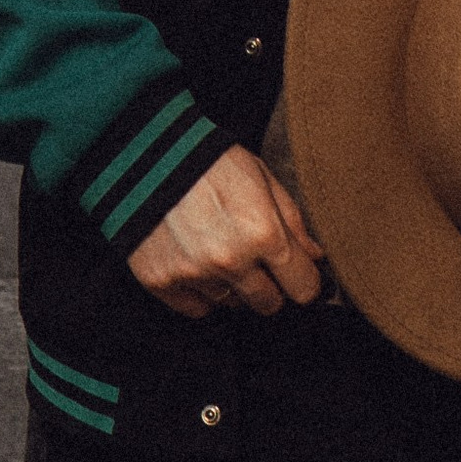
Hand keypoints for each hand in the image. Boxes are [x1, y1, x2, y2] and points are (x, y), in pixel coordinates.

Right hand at [126, 146, 325, 318]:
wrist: (145, 152)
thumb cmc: (209, 159)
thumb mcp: (262, 176)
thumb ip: (292, 221)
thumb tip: (315, 256)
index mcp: (263, 233)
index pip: (304, 289)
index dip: (304, 279)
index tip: (297, 272)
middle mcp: (231, 261)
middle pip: (268, 304)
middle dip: (269, 285)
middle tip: (255, 258)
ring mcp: (194, 275)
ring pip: (232, 304)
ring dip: (231, 284)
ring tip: (217, 246)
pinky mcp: (162, 282)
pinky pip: (197, 308)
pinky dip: (200, 292)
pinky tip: (196, 260)